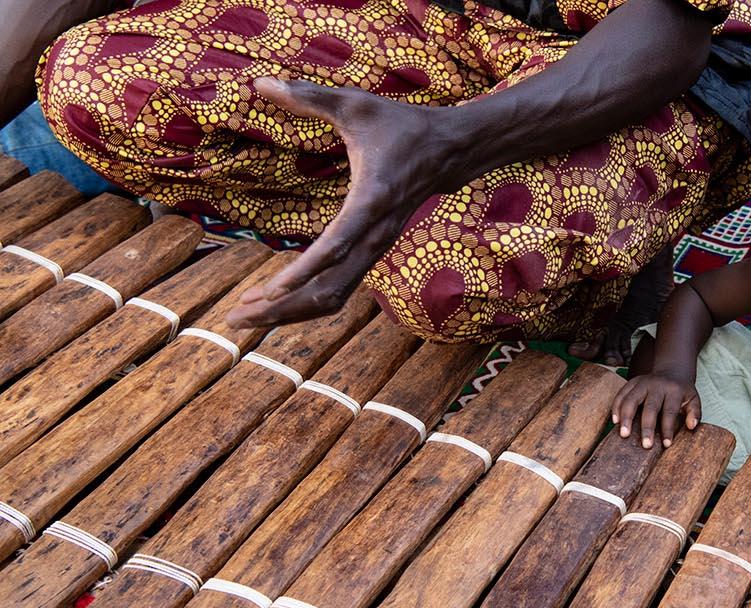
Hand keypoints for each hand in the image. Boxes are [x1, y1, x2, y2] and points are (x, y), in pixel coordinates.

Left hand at [226, 78, 476, 328]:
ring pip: (333, 297)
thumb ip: (308, 96)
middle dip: (282, 307)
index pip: (334, 247)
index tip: (269, 291)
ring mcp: (374, 250)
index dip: (301, 272)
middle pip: (329, 289)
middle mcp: (373, 236)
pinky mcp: (371, 253)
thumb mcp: (356, 105)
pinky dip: (305, 301)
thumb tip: (259, 82)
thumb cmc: (400, 127)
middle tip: (236, 317)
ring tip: (245, 316)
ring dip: (289, 312)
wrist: (447, 153)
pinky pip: (338, 289)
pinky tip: (274, 303)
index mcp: (370, 202)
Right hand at [611, 371, 700, 448]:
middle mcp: (657, 385)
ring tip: (623, 434)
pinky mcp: (632, 382)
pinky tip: (615, 421)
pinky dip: (616, 407)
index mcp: (674, 390)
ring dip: (626, 417)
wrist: (671, 370)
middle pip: (650, 408)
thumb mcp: (693, 399)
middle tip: (645, 445)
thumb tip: (691, 426)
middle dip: (647, 427)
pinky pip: (621, 394)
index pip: (670, 412)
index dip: (668, 429)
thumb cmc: (682, 391)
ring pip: (631, 400)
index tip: (666, 444)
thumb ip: (694, 412)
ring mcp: (642, 382)